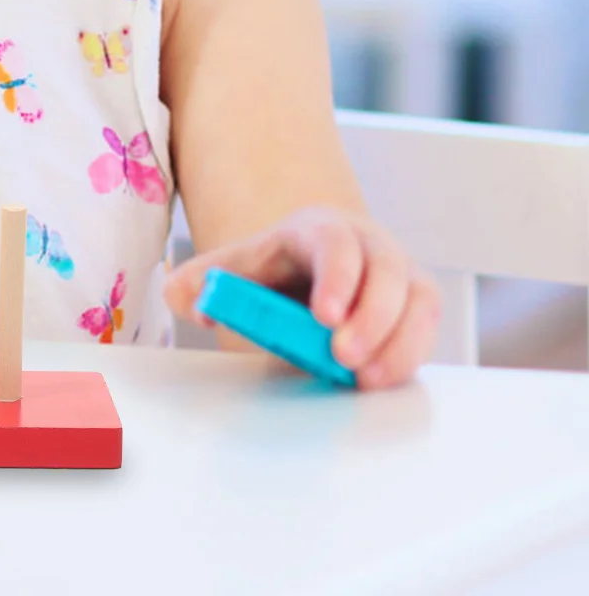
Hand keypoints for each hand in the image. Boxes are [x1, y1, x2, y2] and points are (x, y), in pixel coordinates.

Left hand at [162, 205, 440, 389]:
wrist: (309, 271)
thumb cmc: (272, 271)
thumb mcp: (235, 269)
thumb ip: (201, 280)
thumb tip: (181, 295)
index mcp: (318, 228)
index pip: (334, 242)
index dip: (335, 277)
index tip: (324, 318)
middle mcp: (368, 243)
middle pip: (385, 271)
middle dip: (370, 317)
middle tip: (344, 358)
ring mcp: (399, 271)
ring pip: (416, 299)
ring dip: (397, 342)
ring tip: (365, 380)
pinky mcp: (418, 302)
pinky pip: (427, 325)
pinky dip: (410, 354)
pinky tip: (383, 379)